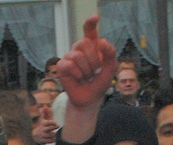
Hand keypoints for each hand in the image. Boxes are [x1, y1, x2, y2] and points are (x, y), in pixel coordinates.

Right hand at [55, 15, 117, 142]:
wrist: (90, 98)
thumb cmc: (100, 81)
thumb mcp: (110, 68)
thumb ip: (110, 54)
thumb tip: (102, 41)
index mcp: (92, 45)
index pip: (89, 30)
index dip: (90, 23)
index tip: (95, 17)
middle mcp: (79, 48)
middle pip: (84, 43)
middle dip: (93, 59)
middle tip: (96, 71)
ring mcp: (69, 56)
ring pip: (78, 56)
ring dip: (86, 70)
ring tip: (87, 77)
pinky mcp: (62, 66)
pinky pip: (70, 65)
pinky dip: (78, 75)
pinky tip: (79, 79)